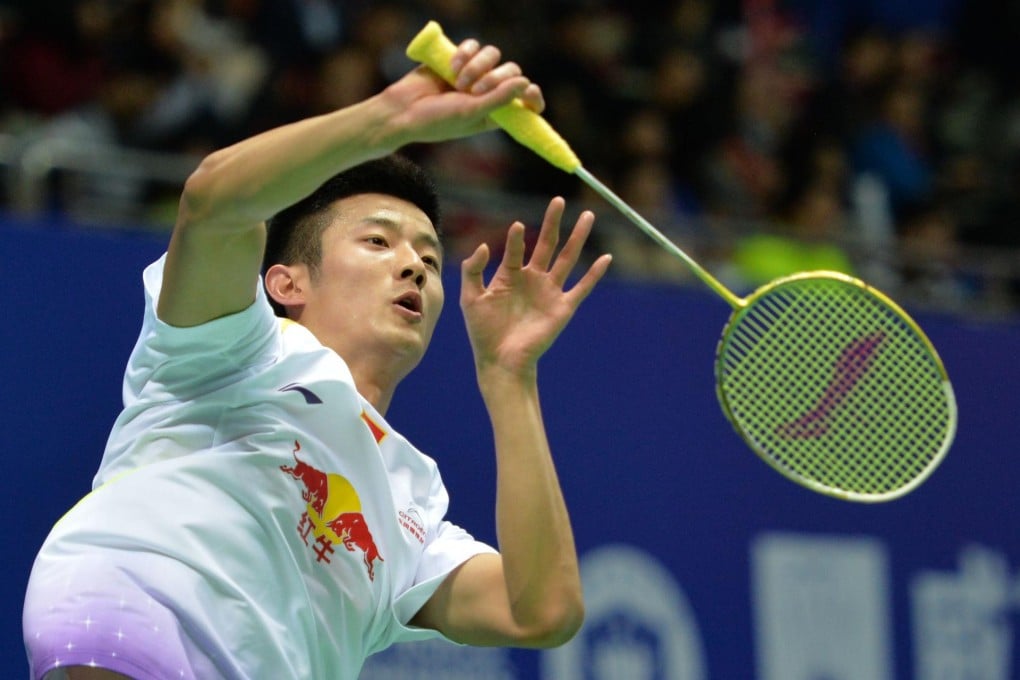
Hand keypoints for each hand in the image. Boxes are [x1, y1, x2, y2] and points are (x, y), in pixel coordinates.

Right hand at [383, 39, 544, 144]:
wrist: (403, 109)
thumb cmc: (437, 120)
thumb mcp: (471, 113)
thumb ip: (499, 99)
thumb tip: (526, 83)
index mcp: (496, 113)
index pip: (525, 102)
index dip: (533, 96)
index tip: (530, 90)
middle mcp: (489, 93)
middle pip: (511, 71)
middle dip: (496, 78)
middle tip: (474, 90)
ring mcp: (474, 74)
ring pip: (493, 55)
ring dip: (477, 65)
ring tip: (458, 81)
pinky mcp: (459, 59)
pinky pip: (473, 46)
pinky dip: (465, 53)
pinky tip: (451, 67)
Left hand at [460, 197, 611, 379]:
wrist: (501, 360)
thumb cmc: (483, 332)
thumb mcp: (470, 298)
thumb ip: (473, 270)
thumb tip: (486, 245)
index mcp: (510, 275)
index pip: (516, 248)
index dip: (517, 238)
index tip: (517, 227)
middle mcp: (532, 279)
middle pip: (547, 244)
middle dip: (553, 222)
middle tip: (558, 200)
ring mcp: (549, 292)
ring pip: (567, 259)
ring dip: (578, 238)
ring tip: (587, 216)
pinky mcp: (563, 308)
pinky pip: (582, 288)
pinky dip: (594, 274)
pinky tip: (606, 258)